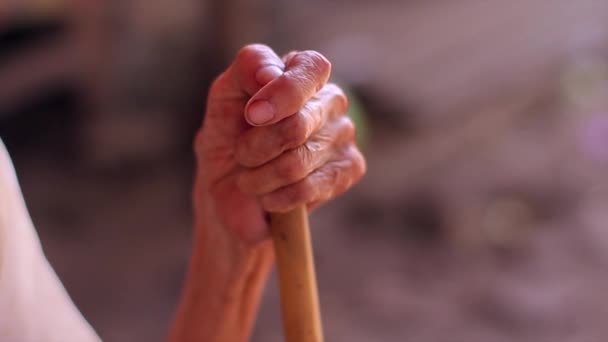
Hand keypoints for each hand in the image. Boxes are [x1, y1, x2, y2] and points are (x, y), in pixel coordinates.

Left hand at [194, 44, 365, 244]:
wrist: (229, 192)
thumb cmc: (228, 137)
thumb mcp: (224, 95)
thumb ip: (248, 69)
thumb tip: (270, 74)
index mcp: (303, 72)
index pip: (312, 68)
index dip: (284, 93)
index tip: (252, 115)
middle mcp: (331, 99)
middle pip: (298, 125)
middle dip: (255, 148)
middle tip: (241, 155)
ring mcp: (344, 135)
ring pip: (298, 162)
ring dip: (260, 177)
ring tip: (252, 177)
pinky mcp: (350, 169)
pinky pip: (307, 189)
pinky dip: (275, 197)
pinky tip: (269, 195)